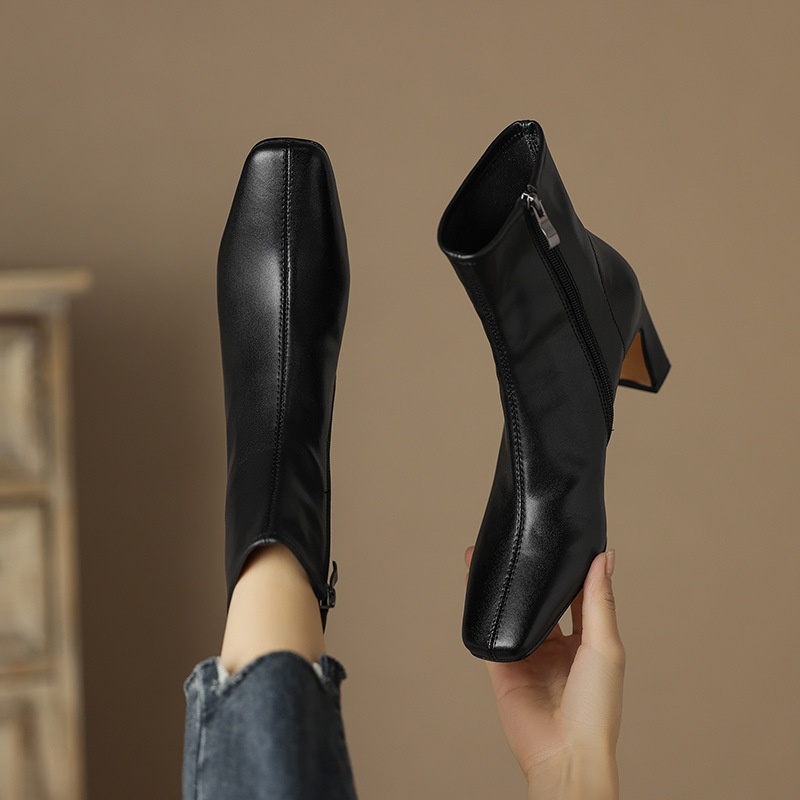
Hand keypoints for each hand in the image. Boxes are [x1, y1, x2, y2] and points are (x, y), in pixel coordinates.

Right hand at [465, 548, 623, 799]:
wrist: (565, 753)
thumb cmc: (596, 709)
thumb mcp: (604, 646)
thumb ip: (599, 601)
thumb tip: (606, 557)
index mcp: (587, 642)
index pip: (577, 597)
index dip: (570, 571)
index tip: (563, 541)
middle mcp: (556, 647)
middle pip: (540, 602)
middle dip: (530, 575)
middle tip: (519, 544)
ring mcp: (528, 656)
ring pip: (513, 612)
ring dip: (503, 586)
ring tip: (490, 556)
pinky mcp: (503, 666)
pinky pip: (491, 632)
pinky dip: (482, 610)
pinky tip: (476, 586)